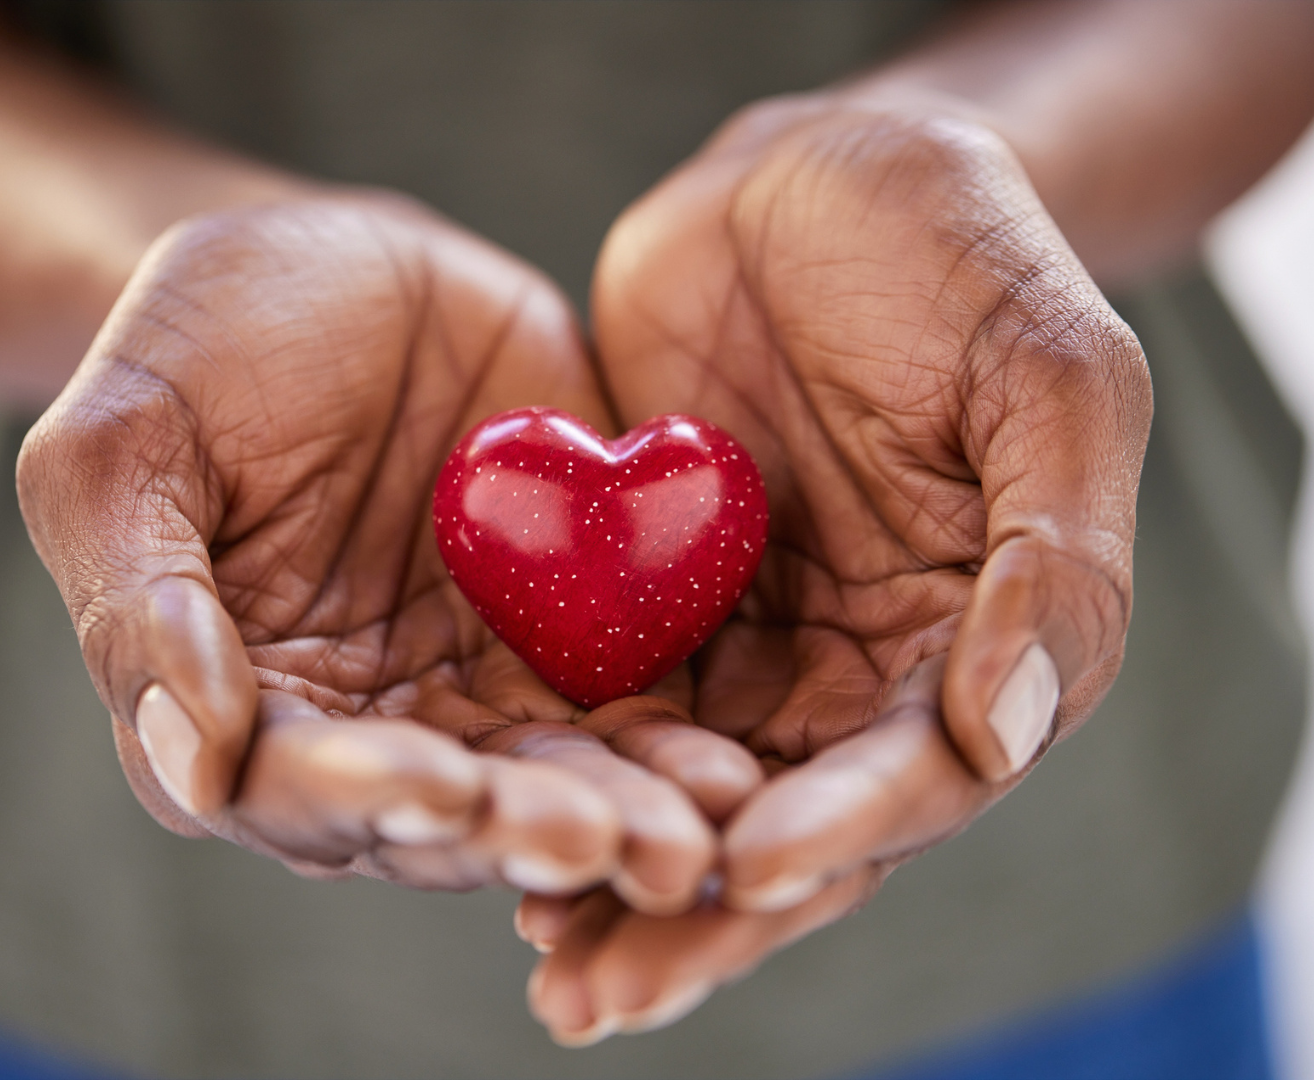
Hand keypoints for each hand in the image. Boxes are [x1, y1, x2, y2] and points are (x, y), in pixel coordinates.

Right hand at [17, 194, 739, 910]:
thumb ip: (142, 600)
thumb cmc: (201, 345)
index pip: (288, 786)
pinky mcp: (570, 640)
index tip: (436, 785)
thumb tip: (194, 763)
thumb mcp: (122, 444)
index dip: (360, 796)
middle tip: (601, 842)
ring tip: (689, 835)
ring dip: (620, 819)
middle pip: (441, 814)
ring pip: (549, 781)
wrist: (341, 271)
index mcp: (237, 707)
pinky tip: (731, 771)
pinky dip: (675, 747)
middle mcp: (363, 729)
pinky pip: (628, 707)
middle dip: (520, 830)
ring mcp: (474, 690)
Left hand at [524, 90, 1151, 1039]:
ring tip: (540, 953)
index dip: (844, 829)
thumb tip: (1005, 734)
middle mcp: (867, 670)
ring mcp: (760, 645)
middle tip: (604, 990)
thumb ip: (1055, 556)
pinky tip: (492, 821)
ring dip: (619, 876)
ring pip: (692, 792)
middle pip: (794, 824)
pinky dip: (564, 774)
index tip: (747, 869)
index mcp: (982, 641)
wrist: (822, 175)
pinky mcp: (660, 604)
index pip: (921, 773)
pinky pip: (611, 708)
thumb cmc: (964, 253)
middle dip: (704, 910)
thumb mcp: (1050, 376)